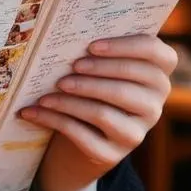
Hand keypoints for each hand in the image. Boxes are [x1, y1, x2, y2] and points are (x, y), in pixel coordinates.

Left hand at [21, 35, 176, 190]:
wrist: (81, 140)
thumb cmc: (91, 93)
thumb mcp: (101, 73)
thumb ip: (100, 55)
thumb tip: (70, 36)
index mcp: (157, 78)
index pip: (157, 55)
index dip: (126, 48)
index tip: (92, 46)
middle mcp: (153, 107)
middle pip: (128, 86)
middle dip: (94, 75)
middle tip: (67, 71)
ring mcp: (135, 134)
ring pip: (102, 113)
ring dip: (69, 101)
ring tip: (45, 94)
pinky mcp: (110, 154)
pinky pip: (80, 134)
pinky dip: (53, 120)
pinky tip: (33, 112)